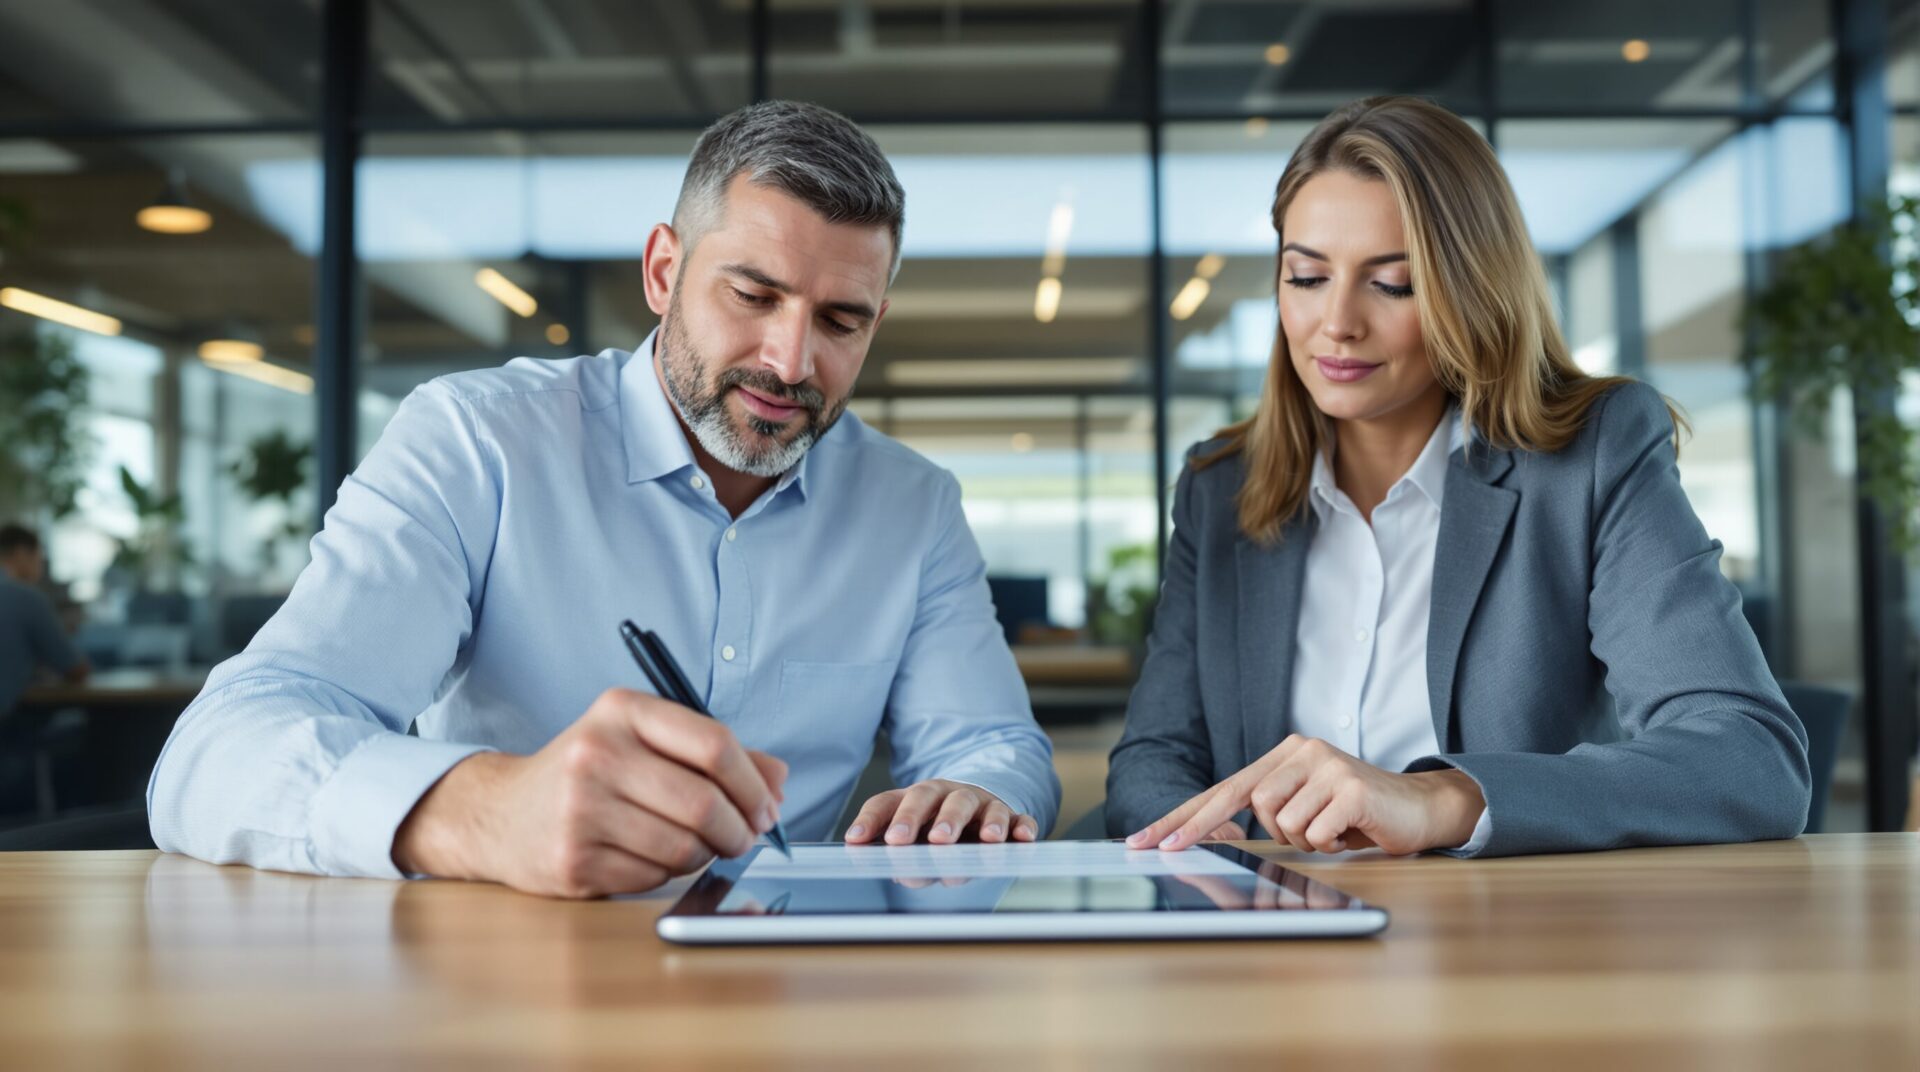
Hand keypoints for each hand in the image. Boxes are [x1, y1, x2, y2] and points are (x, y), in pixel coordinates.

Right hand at [393, 687, 786, 898]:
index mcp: (622, 711)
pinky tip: (651, 855)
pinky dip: (669, 872)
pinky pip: (654, 875)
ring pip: (685, 845)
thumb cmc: (589, 773)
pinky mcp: (573, 859)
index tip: (766, 806)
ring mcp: (581, 809)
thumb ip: (714, 753)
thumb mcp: (645, 741)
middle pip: (705, 802)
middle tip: (744, 838)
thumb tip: (777, 781)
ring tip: (696, 845)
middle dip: (740, 829)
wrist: (501, 814)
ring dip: (706, 854)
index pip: (714, 744)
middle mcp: (598, 754)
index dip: (753, 783)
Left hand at [843, 779, 1037, 844]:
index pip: (893, 802)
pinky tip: (1023, 838)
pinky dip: (1023, 827)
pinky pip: (1020, 819)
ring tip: (988, 840)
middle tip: (937, 841)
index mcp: (918, 796)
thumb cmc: (933, 822)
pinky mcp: (1011, 818)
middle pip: (944, 799)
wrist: (975, 805)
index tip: (873, 842)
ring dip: (989, 823)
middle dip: (942, 820)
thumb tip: (856, 849)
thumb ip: (884, 839)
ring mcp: (983, 805)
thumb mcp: (906, 828)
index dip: (879, 821)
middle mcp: (950, 795)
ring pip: (986, 807)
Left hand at [1125, 735, 1482, 855]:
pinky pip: (1314, 832)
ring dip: (1302, 841)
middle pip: (1245, 798)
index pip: (1224, 787)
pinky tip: (1349, 834)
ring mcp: (1327, 766)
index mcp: (1285, 754)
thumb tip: (1209, 831)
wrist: (1420, 809)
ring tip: (1329, 834)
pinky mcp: (1349, 787)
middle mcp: (1302, 751)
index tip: (1147, 839)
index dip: (1184, 815)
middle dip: (1207, 829)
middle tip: (1171, 851)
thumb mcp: (1304, 808)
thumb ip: (1266, 811)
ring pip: (1280, 821)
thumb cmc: (1355, 815)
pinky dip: (1328, 844)